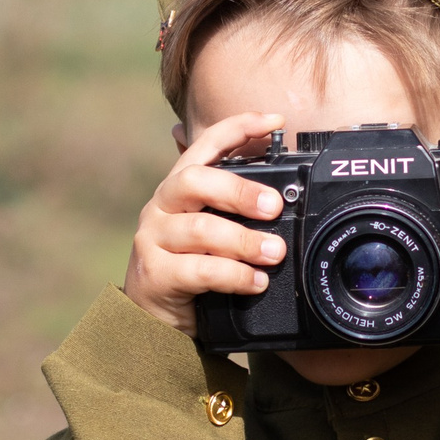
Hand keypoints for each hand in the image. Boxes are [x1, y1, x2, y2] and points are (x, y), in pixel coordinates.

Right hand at [124, 113, 289, 335]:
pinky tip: (255, 282)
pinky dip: (234, 275)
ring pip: (200, 229)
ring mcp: (153, 239)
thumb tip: (286, 200)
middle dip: (239, 190)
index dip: (238, 128)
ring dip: (244, 241)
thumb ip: (236, 212)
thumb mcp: (213, 232)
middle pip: (195, 181)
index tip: (274, 121)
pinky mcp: (155, 274)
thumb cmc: (191, 267)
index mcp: (179, 187)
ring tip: (274, 253)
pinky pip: (199, 270)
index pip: (205, 145)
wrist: (154, 318)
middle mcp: (162, 206)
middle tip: (275, 207)